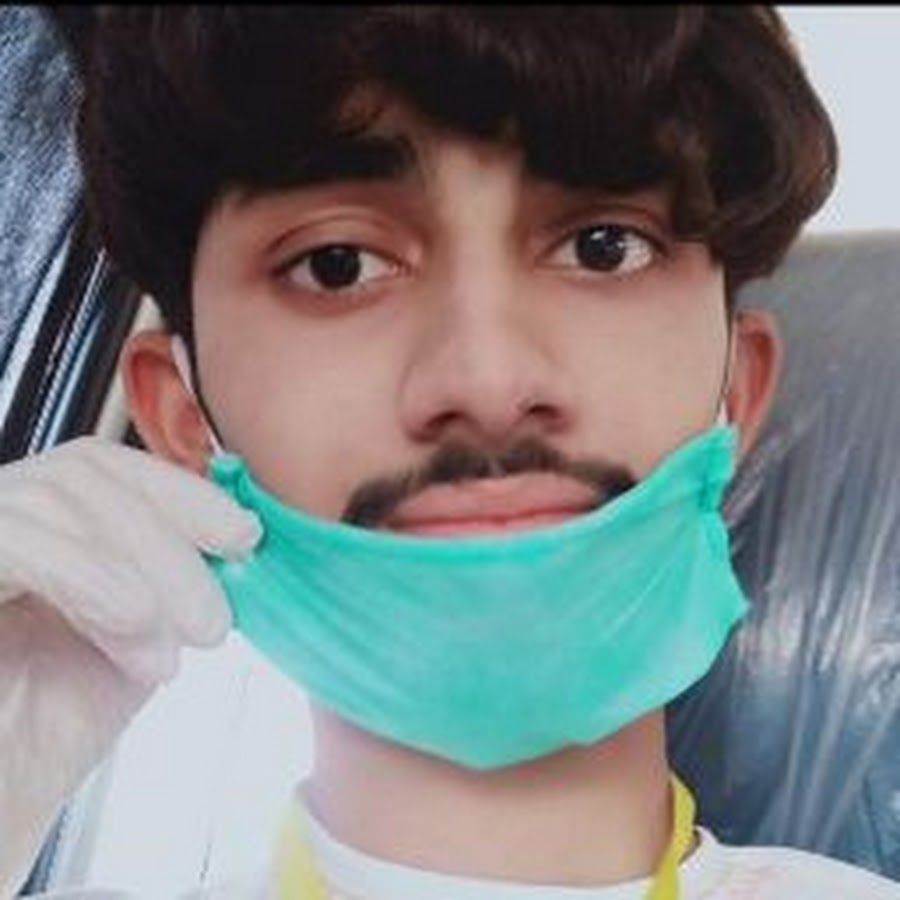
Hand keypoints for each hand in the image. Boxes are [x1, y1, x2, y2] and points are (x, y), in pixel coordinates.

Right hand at [0, 436, 260, 894]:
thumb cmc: (57, 718)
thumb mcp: (140, 625)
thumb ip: (175, 570)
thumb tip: (242, 530)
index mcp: (41, 516)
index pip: (106, 465)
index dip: (182, 492)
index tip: (245, 535)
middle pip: (85, 473)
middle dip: (170, 542)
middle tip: (213, 621)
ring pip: (56, 498)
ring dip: (139, 574)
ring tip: (166, 657)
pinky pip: (15, 542)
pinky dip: (91, 578)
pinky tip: (133, 629)